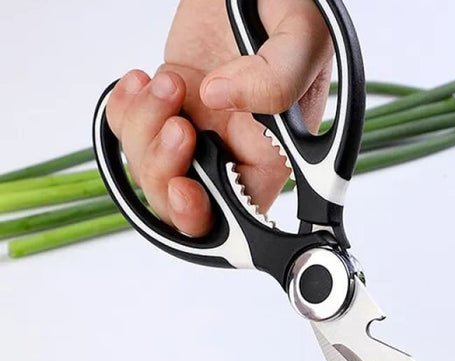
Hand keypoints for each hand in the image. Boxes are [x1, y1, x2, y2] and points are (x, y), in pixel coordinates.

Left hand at [105, 0, 332, 236]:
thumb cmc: (292, 7)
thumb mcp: (301, 37)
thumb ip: (276, 77)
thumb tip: (220, 99)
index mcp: (273, 156)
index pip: (239, 216)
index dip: (205, 217)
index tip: (185, 188)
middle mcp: (233, 152)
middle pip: (184, 202)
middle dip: (164, 171)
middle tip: (175, 126)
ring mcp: (199, 132)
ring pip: (151, 168)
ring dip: (144, 130)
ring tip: (167, 84)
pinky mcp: (169, 108)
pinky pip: (130, 131)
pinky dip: (124, 111)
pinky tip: (142, 82)